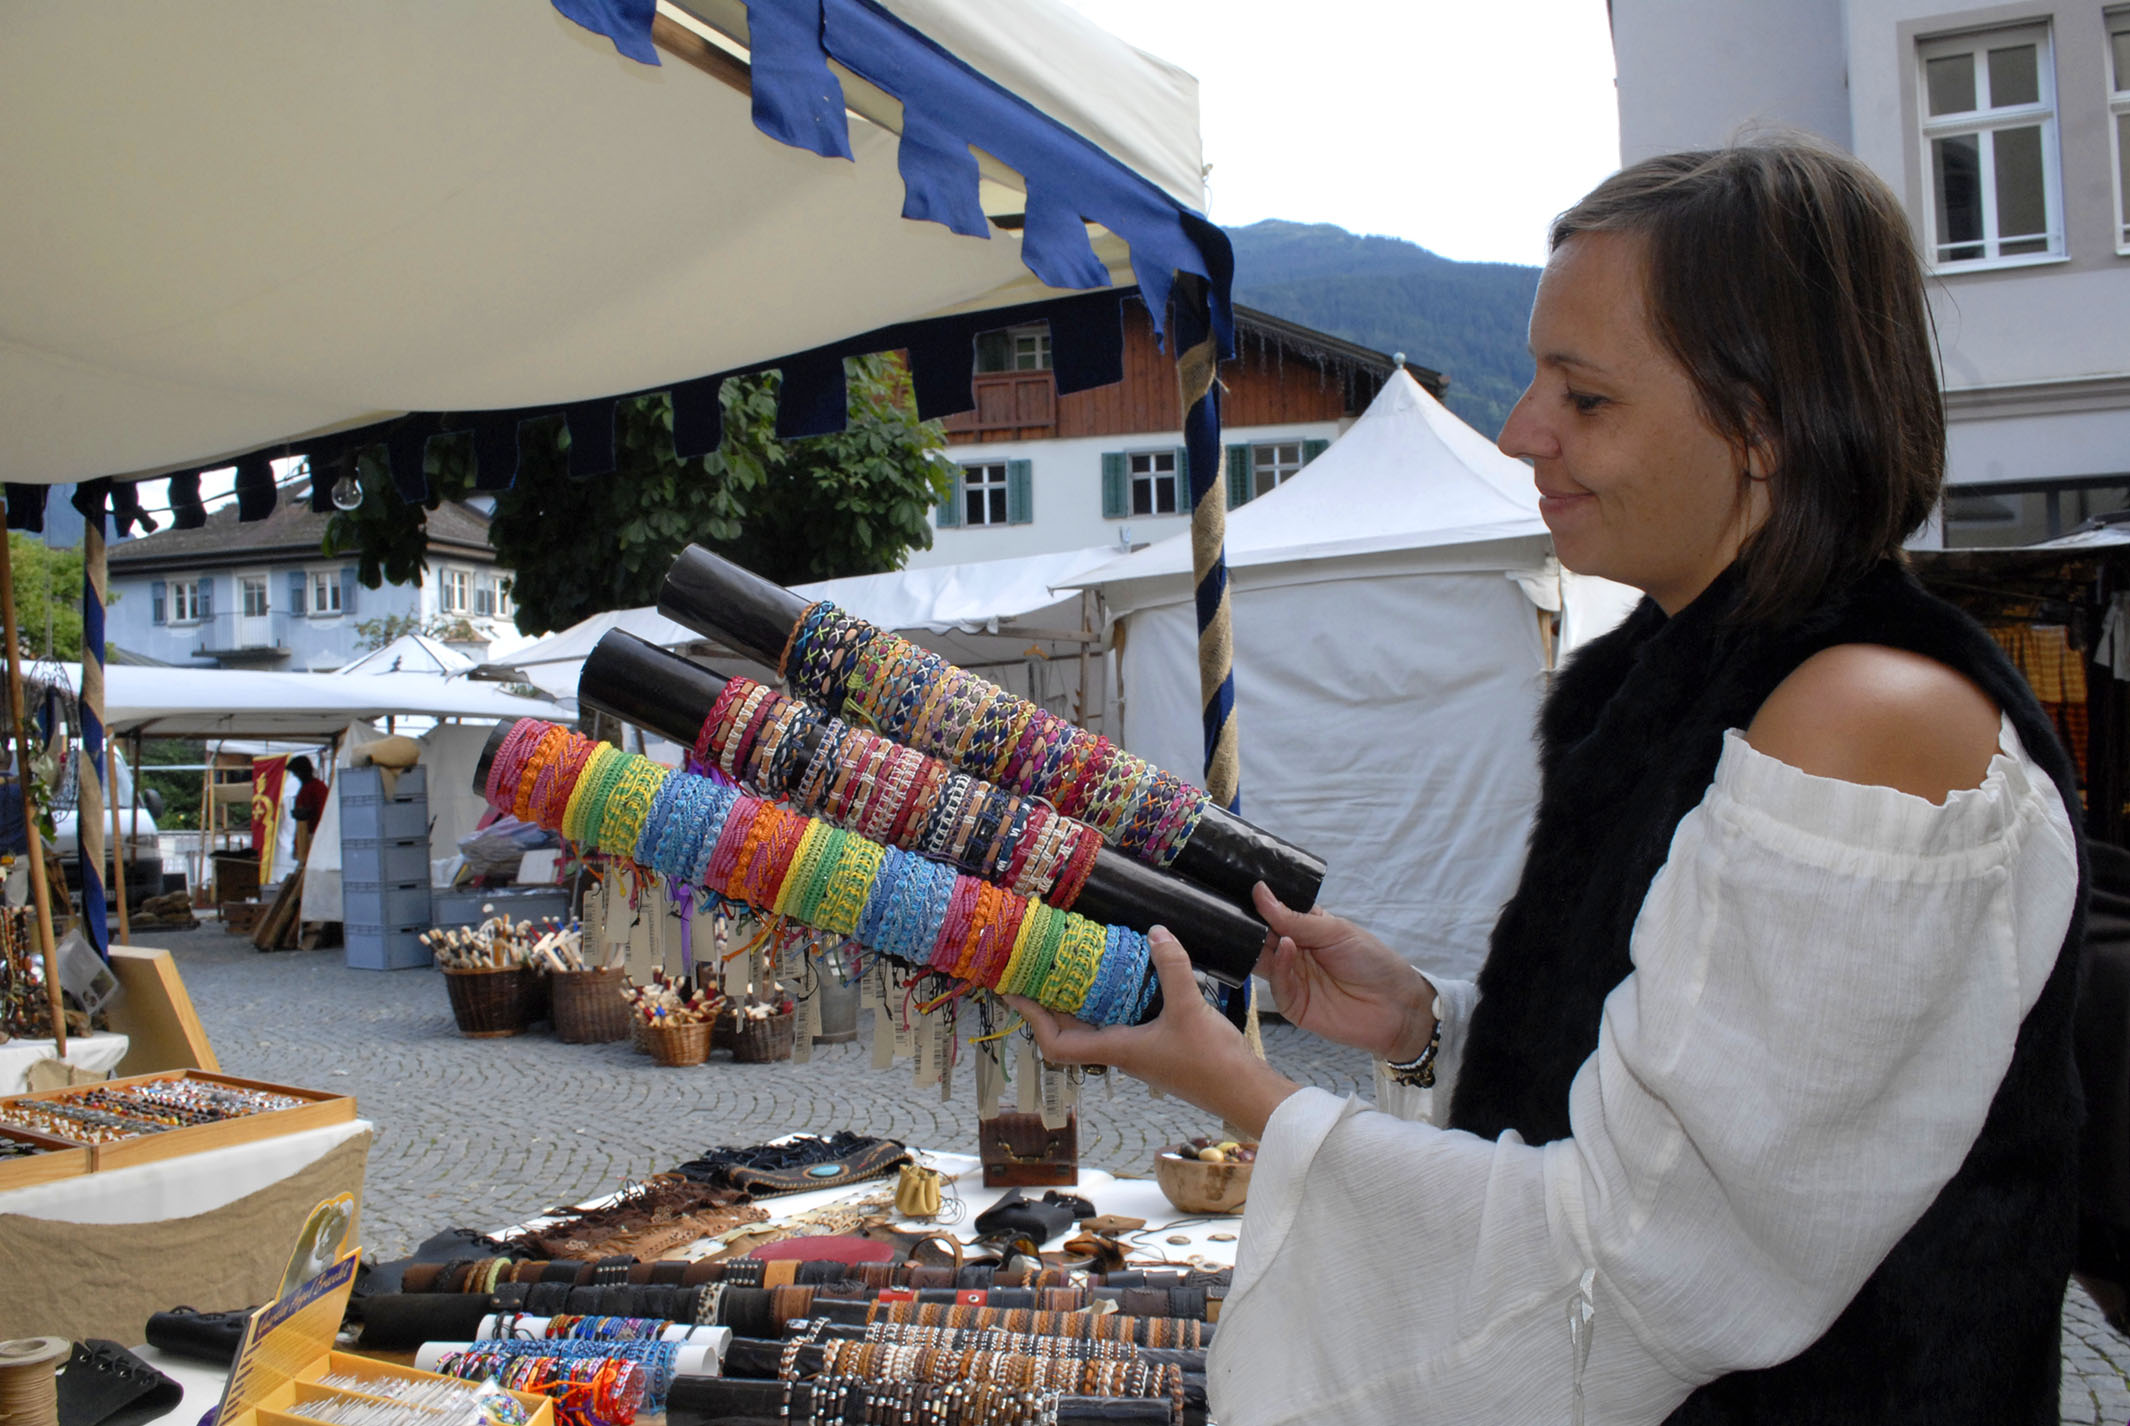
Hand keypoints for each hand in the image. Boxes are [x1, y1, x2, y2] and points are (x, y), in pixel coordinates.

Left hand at [1001, 927, 1298, 1138]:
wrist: (1242, 1092)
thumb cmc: (1211, 1062)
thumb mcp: (1190, 1007)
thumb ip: (1173, 968)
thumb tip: (1156, 932)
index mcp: (1116, 1049)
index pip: (1057, 1044)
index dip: (1032, 1019)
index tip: (1014, 993)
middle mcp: (1120, 1053)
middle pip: (1069, 1034)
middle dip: (1048, 1005)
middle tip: (1037, 972)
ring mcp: (1138, 1052)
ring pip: (1093, 1029)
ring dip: (1077, 1004)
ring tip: (1070, 970)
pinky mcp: (1156, 1047)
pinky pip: (1119, 1024)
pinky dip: (1109, 1003)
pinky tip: (1121, 981)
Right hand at [1254, 882, 1435, 1060]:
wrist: (1397, 1007)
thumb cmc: (1373, 961)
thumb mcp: (1335, 930)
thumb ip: (1295, 918)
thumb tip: (1260, 891)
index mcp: (1303, 929)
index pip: (1272, 914)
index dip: (1258, 905)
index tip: (1242, 891)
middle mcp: (1293, 952)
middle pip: (1261, 938)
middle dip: (1250, 925)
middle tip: (1240, 912)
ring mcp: (1291, 979)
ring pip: (1262, 961)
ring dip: (1260, 946)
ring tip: (1267, 931)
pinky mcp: (1292, 1004)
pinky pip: (1276, 985)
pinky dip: (1278, 967)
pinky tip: (1286, 950)